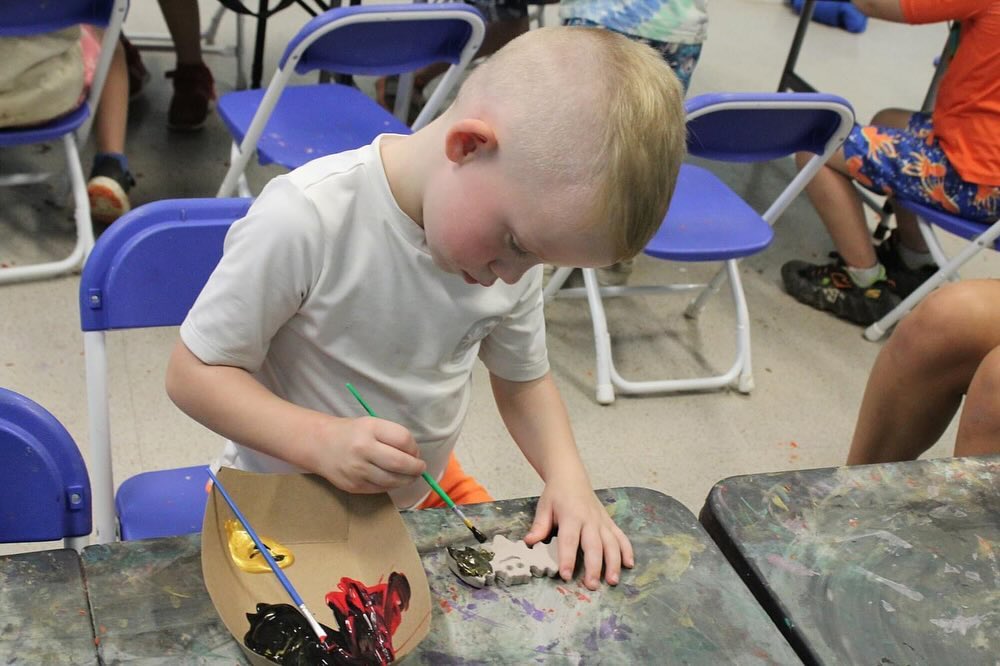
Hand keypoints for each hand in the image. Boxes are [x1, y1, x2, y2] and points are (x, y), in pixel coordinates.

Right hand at [313, 416, 425, 493]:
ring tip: (410, 476)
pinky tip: (393, 480)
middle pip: (400, 463)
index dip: (414, 448)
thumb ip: (393, 436)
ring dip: (407, 480)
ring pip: (392, 480)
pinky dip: (391, 485)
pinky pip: (381, 489)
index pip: (403, 439)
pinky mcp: (354, 486)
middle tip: (420, 468)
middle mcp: (363, 449)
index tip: (415, 452)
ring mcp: (357, 470)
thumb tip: (415, 456)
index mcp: (370, 428)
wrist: (320, 445)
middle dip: (416, 468)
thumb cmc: (352, 433)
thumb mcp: (372, 425)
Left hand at [523, 472, 633, 590]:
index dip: (567, 558)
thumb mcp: (544, 508)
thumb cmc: (556, 495)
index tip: (566, 575)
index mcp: (571, 516)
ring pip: (611, 543)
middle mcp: (589, 519)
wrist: (571, 477)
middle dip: (594, 567)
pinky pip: (621, 537)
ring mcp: (602, 521)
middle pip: (594, 545)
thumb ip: (539, 526)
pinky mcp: (609, 522)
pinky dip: (627, 550)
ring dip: (613, 563)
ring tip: (612, 581)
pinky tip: (629, 565)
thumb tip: (529, 542)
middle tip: (591, 585)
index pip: (569, 540)